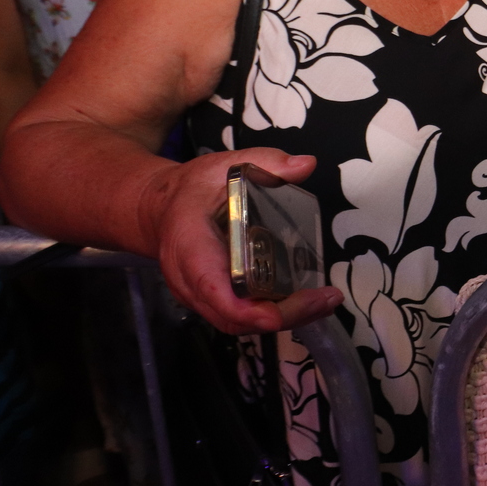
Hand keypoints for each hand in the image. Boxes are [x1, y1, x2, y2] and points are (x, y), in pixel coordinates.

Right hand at [140, 147, 342, 334]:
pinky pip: (242, 317)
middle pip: (232, 316)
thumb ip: (264, 162)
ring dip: (284, 318)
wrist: (162, 209)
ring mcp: (200, 296)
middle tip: (324, 299)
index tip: (275, 316)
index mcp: (189, 246)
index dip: (242, 308)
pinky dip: (275, 313)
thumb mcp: (225, 165)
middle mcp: (190, 281)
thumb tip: (306, 164)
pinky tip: (307, 300)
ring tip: (324, 301)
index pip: (211, 287)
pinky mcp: (214, 300)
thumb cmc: (193, 190)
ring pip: (239, 323)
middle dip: (281, 315)